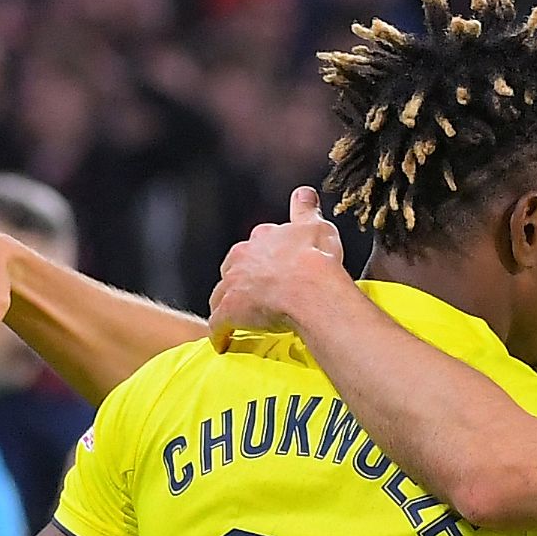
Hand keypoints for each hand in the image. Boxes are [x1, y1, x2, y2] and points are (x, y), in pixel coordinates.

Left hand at [209, 186, 350, 348]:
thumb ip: (306, 210)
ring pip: (221, 295)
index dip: (262, 259)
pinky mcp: (229, 311)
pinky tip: (223, 344)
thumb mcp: (316, 226)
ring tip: (237, 320)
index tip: (271, 270)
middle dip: (240, 280)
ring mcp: (233, 285)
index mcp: (262, 238)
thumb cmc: (317, 258)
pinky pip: (218, 324)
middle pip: (233, 269)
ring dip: (227, 306)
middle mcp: (242, 257)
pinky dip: (220, 333)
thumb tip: (304, 191)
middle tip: (255, 296)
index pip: (255, 247)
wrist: (310, 288)